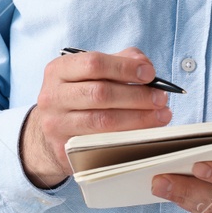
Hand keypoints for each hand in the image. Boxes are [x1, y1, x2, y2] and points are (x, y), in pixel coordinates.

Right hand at [21, 47, 171, 187]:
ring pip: (102, 121)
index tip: (149, 74)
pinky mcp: (65, 150)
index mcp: (59, 70)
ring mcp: (56, 125)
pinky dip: (128, 138)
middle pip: (100, 93)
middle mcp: (52, 96)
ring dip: (138, 118)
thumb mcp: (91, 74)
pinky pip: (102, 144)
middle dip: (137, 96)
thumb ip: (119, 61)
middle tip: (161, 98)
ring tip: (161, 115)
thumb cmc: (79, 97)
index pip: (94, 63)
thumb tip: (145, 65)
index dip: (125, 68)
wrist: (50, 134)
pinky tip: (146, 134)